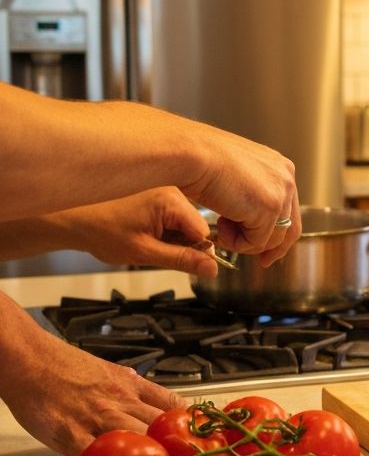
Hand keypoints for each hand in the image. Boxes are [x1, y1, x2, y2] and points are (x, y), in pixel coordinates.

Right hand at [0, 297, 184, 455]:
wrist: (29, 359)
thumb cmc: (65, 365)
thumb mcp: (110, 371)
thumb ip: (133, 387)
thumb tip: (153, 397)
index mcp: (132, 386)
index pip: (173, 405)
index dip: (189, 424)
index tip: (198, 437)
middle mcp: (120, 402)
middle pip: (160, 426)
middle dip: (176, 446)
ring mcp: (96, 418)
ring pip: (135, 440)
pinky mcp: (70, 434)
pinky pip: (94, 455)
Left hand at [59, 188, 222, 278]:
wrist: (70, 216)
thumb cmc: (99, 230)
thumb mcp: (144, 252)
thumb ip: (182, 260)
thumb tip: (212, 269)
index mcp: (172, 201)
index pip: (203, 232)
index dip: (196, 252)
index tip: (184, 262)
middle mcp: (172, 188)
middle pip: (195, 225)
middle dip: (182, 242)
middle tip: (156, 250)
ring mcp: (164, 187)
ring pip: (184, 221)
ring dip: (172, 234)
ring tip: (145, 237)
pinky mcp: (157, 190)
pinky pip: (173, 212)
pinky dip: (163, 225)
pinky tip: (143, 228)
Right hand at [179, 126, 300, 266]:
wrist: (190, 153)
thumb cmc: (200, 159)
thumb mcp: (236, 175)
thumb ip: (252, 192)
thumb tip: (254, 215)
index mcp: (280, 168)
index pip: (290, 209)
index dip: (278, 233)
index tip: (267, 248)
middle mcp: (285, 178)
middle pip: (290, 228)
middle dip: (273, 248)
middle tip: (262, 262)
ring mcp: (280, 193)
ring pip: (271, 239)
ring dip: (245, 242)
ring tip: (222, 229)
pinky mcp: (268, 209)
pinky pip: (256, 242)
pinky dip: (237, 244)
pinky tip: (220, 227)